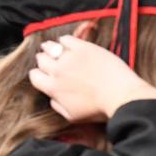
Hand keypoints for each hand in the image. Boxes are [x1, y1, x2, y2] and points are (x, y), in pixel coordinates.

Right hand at [29, 35, 155, 121]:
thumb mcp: (73, 116)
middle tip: (53, 62)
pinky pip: (66, 38)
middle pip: (41, 60)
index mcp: (53, 88)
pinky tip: (68, 43)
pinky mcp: (83, 47)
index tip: (46, 75)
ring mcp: (69, 57)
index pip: (34, 76)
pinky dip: (65, 40)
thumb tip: (51, 98)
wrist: (121, 96)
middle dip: (45, 61)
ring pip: (50, 47)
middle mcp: (57, 71)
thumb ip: (57, 106)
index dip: (39, 75)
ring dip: (50, 48)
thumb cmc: (100, 109)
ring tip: (54, 49)